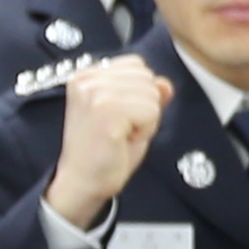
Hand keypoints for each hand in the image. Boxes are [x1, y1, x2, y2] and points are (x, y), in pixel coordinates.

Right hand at [45, 57, 173, 228]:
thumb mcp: (130, 116)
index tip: (118, 118)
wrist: (83, 183)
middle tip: (121, 130)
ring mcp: (95, 93)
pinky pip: (151, 111)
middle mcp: (87, 79)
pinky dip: (146, 130)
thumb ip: (147, 95)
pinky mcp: (106, 111)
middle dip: (144, 106)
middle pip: (146, 77)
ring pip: (152, 94)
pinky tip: (123, 141)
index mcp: (86, 75)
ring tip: (121, 135)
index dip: (139, 94)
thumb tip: (165, 84)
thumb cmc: (104, 152)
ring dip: (145, 120)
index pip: (136, 65)